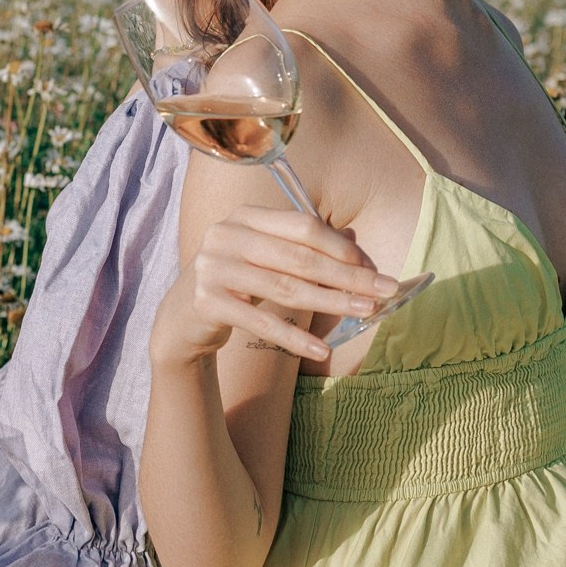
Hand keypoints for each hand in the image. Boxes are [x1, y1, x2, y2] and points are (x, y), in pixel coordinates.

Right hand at [151, 204, 398, 369]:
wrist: (182, 318)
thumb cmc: (236, 283)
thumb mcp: (265, 258)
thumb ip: (304, 250)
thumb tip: (360, 251)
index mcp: (244, 216)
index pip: (302, 226)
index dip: (341, 248)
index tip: (374, 268)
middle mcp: (225, 235)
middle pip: (299, 258)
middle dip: (346, 276)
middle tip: (384, 292)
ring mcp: (212, 267)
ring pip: (285, 288)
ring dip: (331, 303)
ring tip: (364, 313)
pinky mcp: (206, 302)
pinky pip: (261, 322)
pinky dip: (295, 337)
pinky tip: (321, 349)